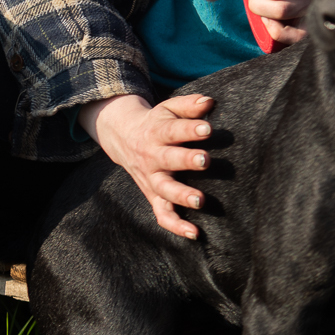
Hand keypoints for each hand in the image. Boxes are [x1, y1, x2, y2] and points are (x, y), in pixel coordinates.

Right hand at [80, 93, 215, 238]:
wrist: (125, 138)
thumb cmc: (159, 122)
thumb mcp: (169, 108)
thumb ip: (189, 105)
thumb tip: (209, 101)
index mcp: (157, 132)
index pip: (173, 130)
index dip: (190, 129)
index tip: (207, 128)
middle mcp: (152, 157)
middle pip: (168, 159)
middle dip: (186, 160)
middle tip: (205, 160)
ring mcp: (152, 179)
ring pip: (164, 190)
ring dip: (181, 195)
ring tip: (200, 200)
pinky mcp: (153, 196)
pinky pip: (162, 214)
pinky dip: (175, 225)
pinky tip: (194, 233)